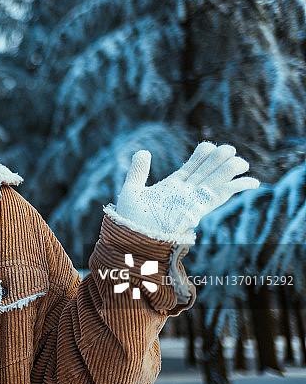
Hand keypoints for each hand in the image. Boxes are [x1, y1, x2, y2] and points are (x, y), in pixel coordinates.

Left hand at [115, 142, 258, 242]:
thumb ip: (138, 171)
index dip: (202, 155)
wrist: (132, 237)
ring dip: (230, 171)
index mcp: (171, 187)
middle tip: (229, 149)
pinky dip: (236, 188)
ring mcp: (193, 201)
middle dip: (219, 159)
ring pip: (216, 182)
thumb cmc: (130, 219)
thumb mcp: (132, 190)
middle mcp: (185, 193)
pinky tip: (252, 182)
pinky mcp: (198, 210)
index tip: (208, 146)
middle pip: (207, 171)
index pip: (191, 167)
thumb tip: (143, 151)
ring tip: (241, 161)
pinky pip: (220, 197)